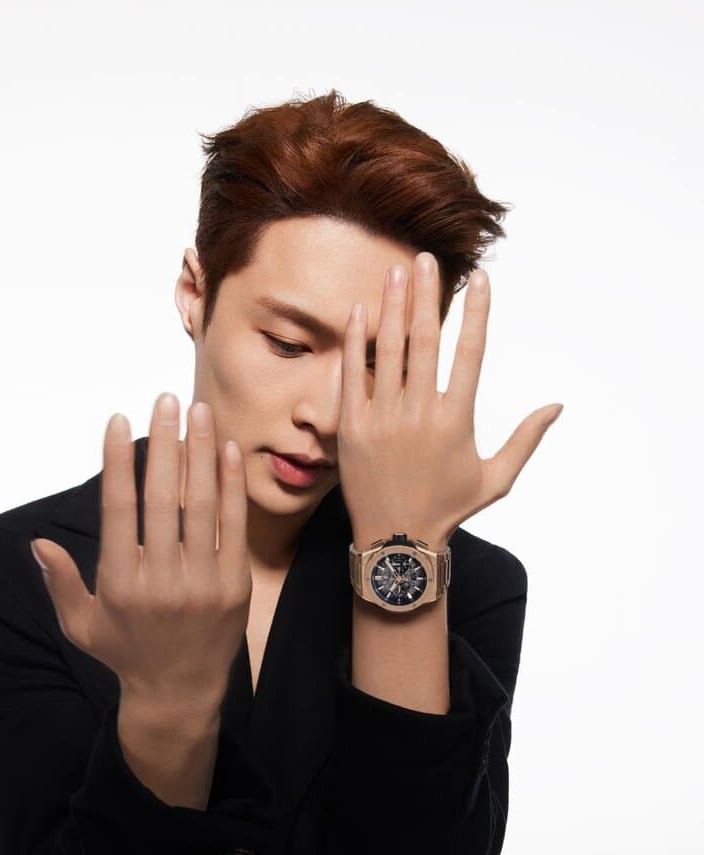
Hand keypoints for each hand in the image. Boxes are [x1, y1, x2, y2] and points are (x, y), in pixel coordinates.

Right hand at [30, 394, 251, 714]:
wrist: (180, 692)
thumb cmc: (126, 651)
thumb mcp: (82, 625)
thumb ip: (62, 583)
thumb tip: (39, 543)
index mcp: (121, 585)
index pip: (119, 511)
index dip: (118, 462)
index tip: (119, 421)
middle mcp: (162, 582)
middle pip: (162, 499)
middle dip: (165, 443)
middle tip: (166, 400)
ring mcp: (202, 584)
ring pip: (201, 506)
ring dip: (201, 453)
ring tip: (199, 411)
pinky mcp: (234, 586)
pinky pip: (233, 526)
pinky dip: (231, 486)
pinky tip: (225, 451)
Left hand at [338, 251, 562, 549]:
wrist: (395, 541)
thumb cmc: (447, 509)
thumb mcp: (495, 479)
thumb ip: (525, 439)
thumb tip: (557, 406)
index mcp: (456, 420)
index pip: (469, 352)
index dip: (475, 312)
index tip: (479, 279)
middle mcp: (419, 413)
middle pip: (424, 340)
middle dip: (426, 294)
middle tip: (425, 258)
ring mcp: (382, 419)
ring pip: (387, 351)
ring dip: (392, 307)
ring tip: (395, 272)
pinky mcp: (353, 428)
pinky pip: (353, 376)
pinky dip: (356, 342)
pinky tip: (361, 311)